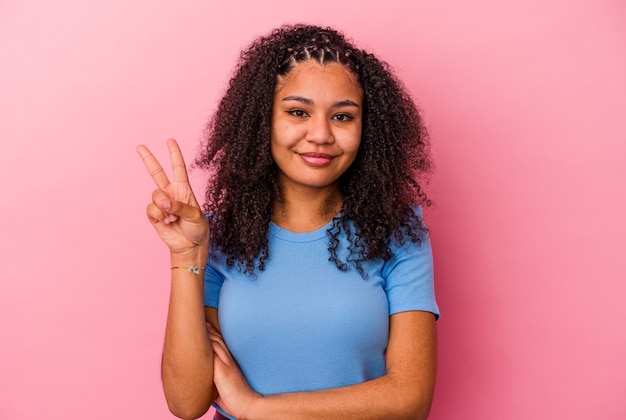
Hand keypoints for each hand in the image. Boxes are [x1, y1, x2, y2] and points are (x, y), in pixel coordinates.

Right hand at [137, 139, 209, 254]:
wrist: (190, 245)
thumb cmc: (197, 229)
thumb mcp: (195, 216)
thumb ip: (180, 206)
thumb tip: (163, 203)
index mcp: (184, 189)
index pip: (178, 168)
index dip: (174, 154)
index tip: (170, 140)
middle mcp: (171, 193)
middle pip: (157, 172)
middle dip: (148, 159)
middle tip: (139, 146)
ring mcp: (161, 203)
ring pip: (155, 195)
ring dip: (165, 207)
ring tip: (174, 218)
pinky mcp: (154, 215)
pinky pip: (151, 209)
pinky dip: (159, 216)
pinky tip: (167, 223)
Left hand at [207, 323, 261, 418]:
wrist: (247, 404)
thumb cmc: (235, 399)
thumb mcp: (223, 386)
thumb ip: (214, 380)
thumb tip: (202, 382)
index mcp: (229, 363)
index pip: (220, 345)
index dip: (213, 335)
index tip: (205, 327)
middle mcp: (228, 361)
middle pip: (217, 340)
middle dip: (209, 330)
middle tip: (200, 319)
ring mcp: (226, 364)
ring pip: (215, 343)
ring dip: (207, 333)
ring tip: (199, 322)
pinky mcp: (223, 370)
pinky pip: (214, 353)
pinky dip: (208, 343)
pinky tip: (200, 336)